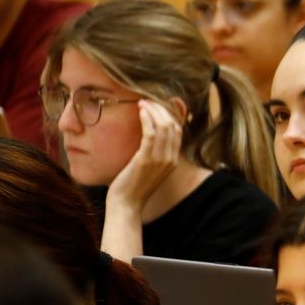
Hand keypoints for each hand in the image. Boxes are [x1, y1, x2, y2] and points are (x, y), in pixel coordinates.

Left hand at [106, 100, 182, 214]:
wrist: (126, 204)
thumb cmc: (132, 186)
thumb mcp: (148, 168)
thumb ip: (152, 153)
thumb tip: (148, 136)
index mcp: (173, 161)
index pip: (178, 131)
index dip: (170, 115)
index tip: (158, 105)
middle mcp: (170, 159)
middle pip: (173, 126)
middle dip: (162, 109)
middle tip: (148, 100)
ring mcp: (160, 160)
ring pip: (163, 127)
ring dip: (153, 111)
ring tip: (142, 103)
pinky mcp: (146, 160)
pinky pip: (150, 133)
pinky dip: (147, 120)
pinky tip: (141, 112)